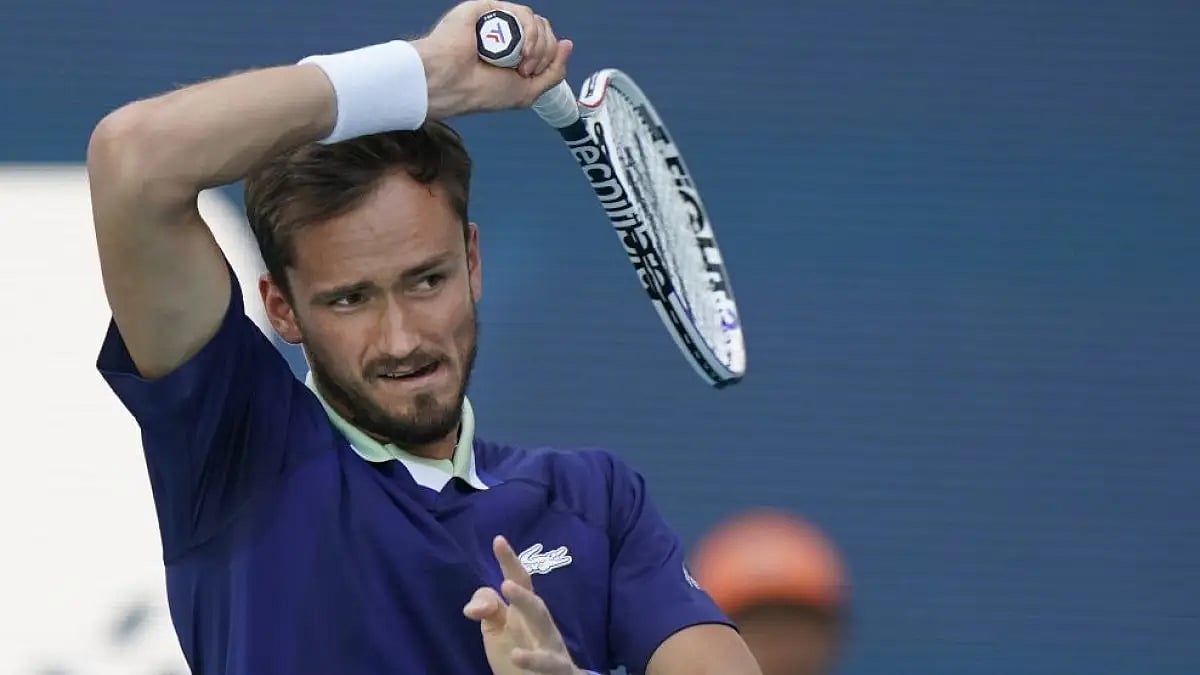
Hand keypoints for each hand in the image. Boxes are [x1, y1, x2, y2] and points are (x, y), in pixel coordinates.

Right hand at [413, 1, 573, 119]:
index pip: (547, 43)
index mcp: (514, 53)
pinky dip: (530, 33)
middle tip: (526, 70)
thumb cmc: (482, 91)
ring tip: (521, 63)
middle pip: (545, 31)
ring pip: (537, 22)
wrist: (454, 83)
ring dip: (538, 46)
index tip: (532, 75)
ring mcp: (498, 21)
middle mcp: (507, 35)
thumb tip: (568, 45)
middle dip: (545, 54)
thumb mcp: (528, 91)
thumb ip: (553, 72)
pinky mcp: (489, 9)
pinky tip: (520, 50)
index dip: (549, 58)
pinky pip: (523, 14)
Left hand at [463, 535, 583, 674]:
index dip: (509, 561)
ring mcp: (550, 646)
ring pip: (544, 625)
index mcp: (524, 612)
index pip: (518, 581)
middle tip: (506, 583)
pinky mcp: (556, 668)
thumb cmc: (521, 649)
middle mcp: (540, 625)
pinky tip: (517, 655)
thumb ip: (487, 609)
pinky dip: (534, 659)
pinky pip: (547, 662)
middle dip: (522, 593)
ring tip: (512, 595)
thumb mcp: (497, 628)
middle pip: (534, 603)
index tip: (498, 540)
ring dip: (529, 609)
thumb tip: (471, 607)